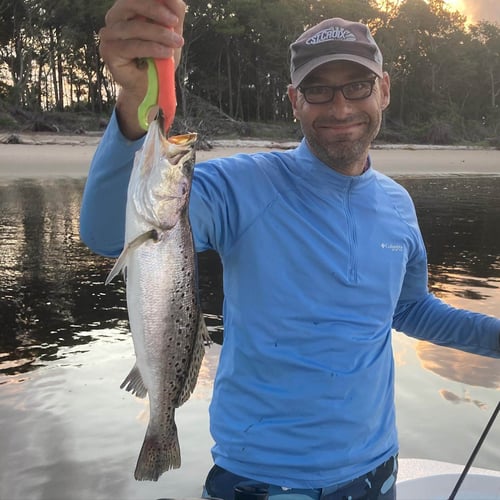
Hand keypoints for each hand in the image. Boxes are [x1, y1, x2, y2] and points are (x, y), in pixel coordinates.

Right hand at [99, 0, 185, 137]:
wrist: (152, 87)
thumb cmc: (160, 59)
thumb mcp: (172, 33)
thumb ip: (174, 13)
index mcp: (128, 9)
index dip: (154, 0)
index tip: (173, 11)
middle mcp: (115, 18)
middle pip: (130, 4)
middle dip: (155, 10)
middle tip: (174, 22)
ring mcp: (109, 35)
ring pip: (133, 27)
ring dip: (159, 34)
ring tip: (176, 43)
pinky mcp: (108, 51)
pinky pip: (131, 46)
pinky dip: (152, 48)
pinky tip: (166, 53)